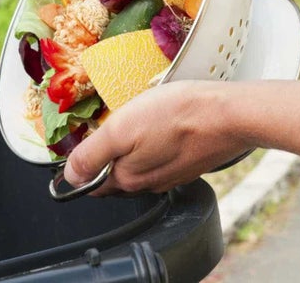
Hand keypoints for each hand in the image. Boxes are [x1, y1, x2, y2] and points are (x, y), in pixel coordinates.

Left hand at [64, 80, 253, 194]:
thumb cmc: (179, 115)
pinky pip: (162, 159)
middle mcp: (148, 184)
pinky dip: (156, 146)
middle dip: (108, 155)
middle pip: (115, 174)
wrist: (230, 115)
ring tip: (137, 122)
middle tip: (111, 125)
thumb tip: (69, 176)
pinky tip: (161, 127)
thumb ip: (92, 155)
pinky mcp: (190, 164)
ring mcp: (172, 176)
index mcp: (127, 179)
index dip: (83, 162)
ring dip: (133, 149)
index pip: (91, 182)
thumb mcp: (122, 128)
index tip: (86, 139)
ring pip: (140, 166)